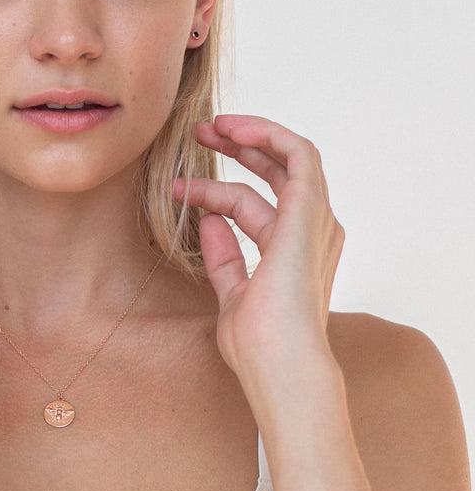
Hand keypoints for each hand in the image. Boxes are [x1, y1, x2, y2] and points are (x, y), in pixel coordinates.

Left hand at [172, 115, 344, 381]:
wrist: (279, 364)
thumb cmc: (258, 344)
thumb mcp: (232, 292)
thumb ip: (225, 258)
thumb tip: (208, 221)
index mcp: (295, 251)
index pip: (252, 205)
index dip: (212, 192)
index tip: (176, 187)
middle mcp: (312, 232)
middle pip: (277, 174)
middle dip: (238, 148)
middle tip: (200, 134)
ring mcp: (315, 221)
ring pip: (290, 157)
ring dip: (250, 135)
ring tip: (209, 126)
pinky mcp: (310, 211)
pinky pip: (299, 154)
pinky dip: (268, 134)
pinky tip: (234, 128)